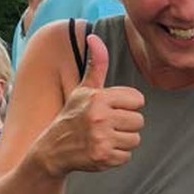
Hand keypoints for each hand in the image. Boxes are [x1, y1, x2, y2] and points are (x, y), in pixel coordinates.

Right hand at [40, 33, 144, 176]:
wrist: (54, 148)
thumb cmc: (73, 115)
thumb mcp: (83, 89)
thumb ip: (96, 65)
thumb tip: (94, 36)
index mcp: (98, 97)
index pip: (137, 100)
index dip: (129, 105)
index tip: (114, 109)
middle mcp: (100, 117)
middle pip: (139, 121)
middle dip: (127, 124)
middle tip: (109, 125)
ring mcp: (102, 138)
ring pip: (135, 139)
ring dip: (123, 140)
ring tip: (106, 137)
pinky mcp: (103, 157)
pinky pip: (127, 156)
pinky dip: (117, 155)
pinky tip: (103, 149)